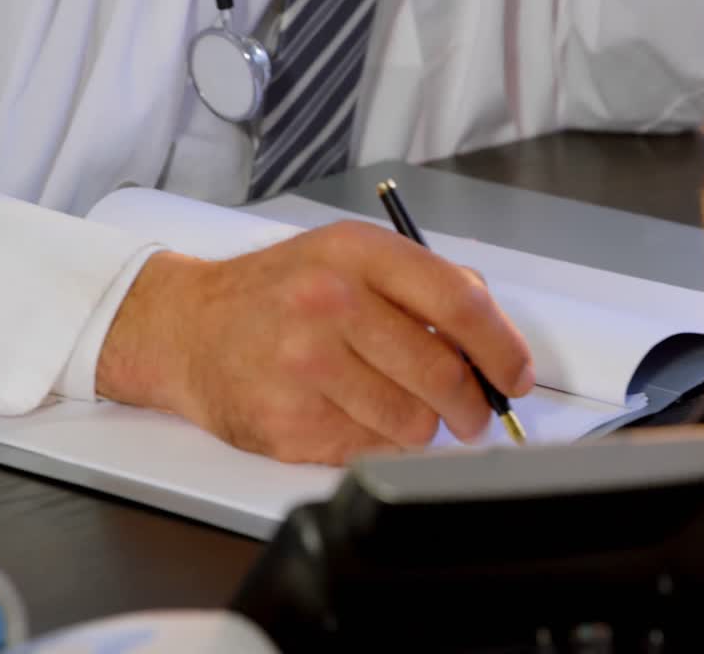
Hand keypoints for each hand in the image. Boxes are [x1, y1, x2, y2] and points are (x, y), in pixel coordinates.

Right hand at [95, 221, 533, 464]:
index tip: (517, 374)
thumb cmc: (275, 292)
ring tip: (407, 411)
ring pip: (413, 422)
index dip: (502, 348)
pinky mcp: (289, 421)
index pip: (460, 304)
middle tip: (475, 412)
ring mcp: (305, 366)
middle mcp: (330, 305)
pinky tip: (357, 416)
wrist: (186, 328)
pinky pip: (370, 449)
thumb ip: (422, 283)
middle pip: (443, 373)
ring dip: (426, 427)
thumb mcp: (347, 255)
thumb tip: (492, 335)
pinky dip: (379, 442)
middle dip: (473, 404)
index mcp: (356, 254)